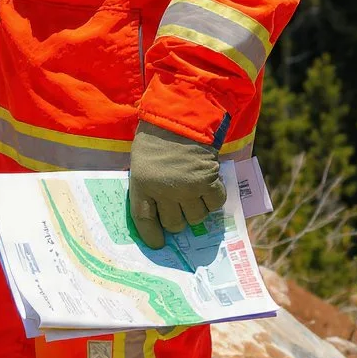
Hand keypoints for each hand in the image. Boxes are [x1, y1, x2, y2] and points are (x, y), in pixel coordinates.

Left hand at [128, 120, 226, 248]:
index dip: (152, 236)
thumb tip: (157, 216)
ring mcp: (187, 187)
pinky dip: (214, 198)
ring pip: (196, 217)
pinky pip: (215, 204)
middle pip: (174, 224)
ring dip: (196, 208)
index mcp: (141, 183)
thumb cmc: (157, 136)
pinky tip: (208, 186)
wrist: (182, 114)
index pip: (144, 220)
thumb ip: (146, 186)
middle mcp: (164, 190)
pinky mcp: (208, 181)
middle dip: (178, 219)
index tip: (159, 243)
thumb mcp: (141, 160)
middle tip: (180, 207)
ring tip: (193, 191)